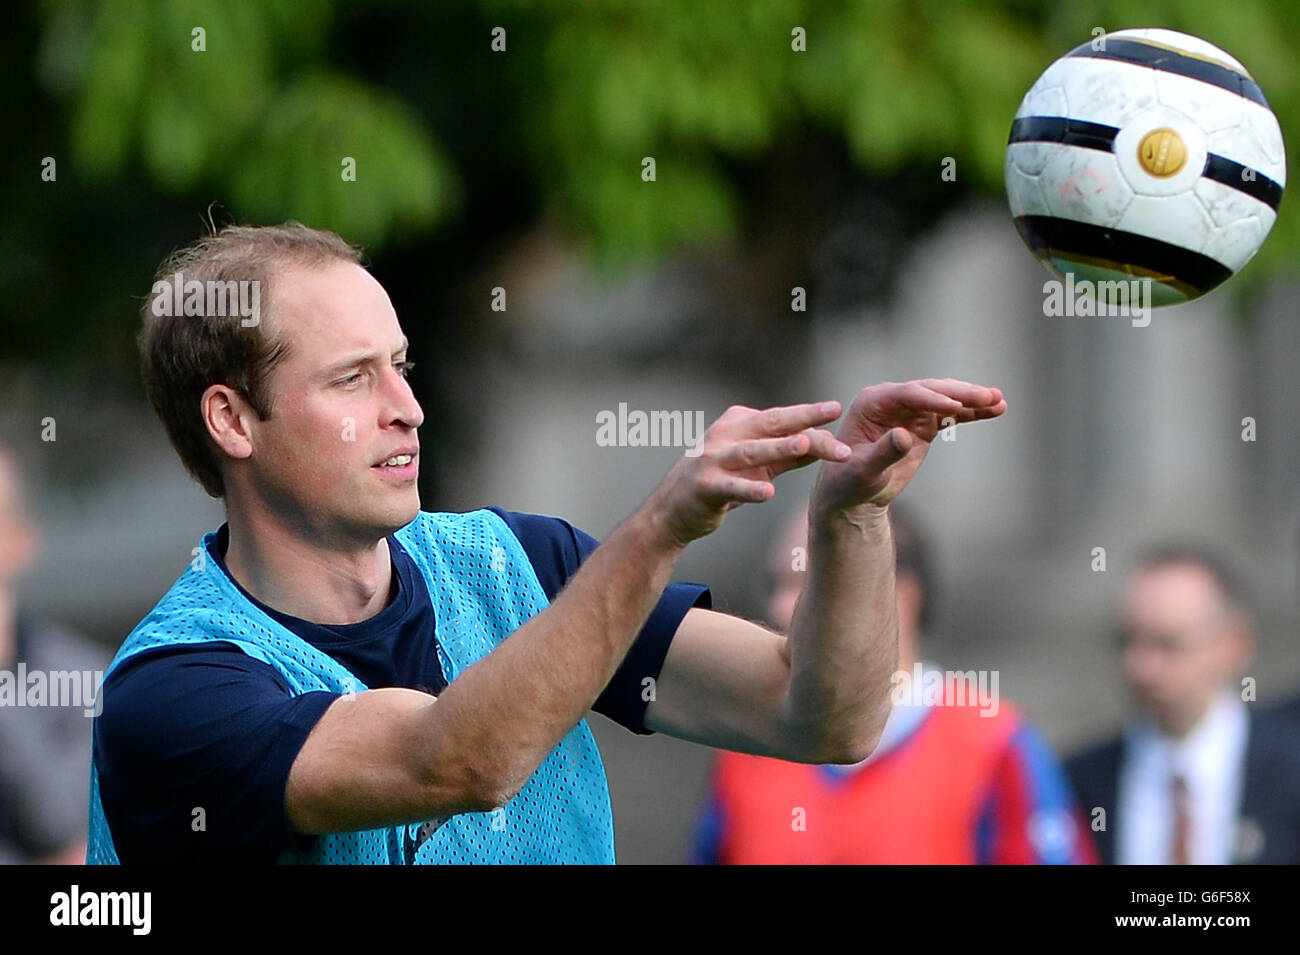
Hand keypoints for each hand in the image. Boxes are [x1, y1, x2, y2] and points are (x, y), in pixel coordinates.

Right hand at [649, 401, 853, 546]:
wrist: (671, 510)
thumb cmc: (719, 483)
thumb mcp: (755, 464)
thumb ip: (786, 455)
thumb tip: (824, 443)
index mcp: (738, 424)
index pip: (780, 418)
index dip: (808, 414)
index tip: (836, 409)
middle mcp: (725, 436)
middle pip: (769, 425)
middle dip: (802, 418)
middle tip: (831, 413)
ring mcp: (712, 460)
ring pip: (751, 452)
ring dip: (778, 447)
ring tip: (805, 445)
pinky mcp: (704, 487)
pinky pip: (730, 488)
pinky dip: (748, 489)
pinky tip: (768, 492)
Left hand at [814, 378, 1006, 510]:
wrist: (852, 493)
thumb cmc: (849, 481)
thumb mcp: (863, 471)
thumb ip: (883, 453)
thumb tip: (904, 435)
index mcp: (871, 403)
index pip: (907, 394)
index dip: (932, 399)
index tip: (956, 406)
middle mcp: (890, 400)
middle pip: (931, 390)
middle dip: (960, 394)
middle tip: (988, 396)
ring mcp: (909, 411)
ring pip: (945, 399)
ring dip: (972, 400)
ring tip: (999, 401)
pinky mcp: (922, 424)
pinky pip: (951, 415)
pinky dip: (971, 413)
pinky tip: (996, 409)